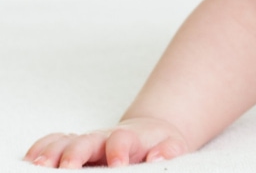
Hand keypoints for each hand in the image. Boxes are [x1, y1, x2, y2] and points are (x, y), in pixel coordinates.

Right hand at [24, 117, 188, 167]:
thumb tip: (157, 157)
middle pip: (86, 140)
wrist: (150, 135)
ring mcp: (87, 141)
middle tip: (69, 168)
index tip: (118, 165)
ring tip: (41, 166)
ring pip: (65, 142)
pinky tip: (32, 160)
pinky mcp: (74, 147)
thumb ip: (169, 150)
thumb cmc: (160, 145)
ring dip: (52, 152)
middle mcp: (104, 138)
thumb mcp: (173, 146)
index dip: (118, 150)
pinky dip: (42, 149)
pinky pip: (54, 142)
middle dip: (75, 153)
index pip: (122, 139)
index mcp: (130, 138)